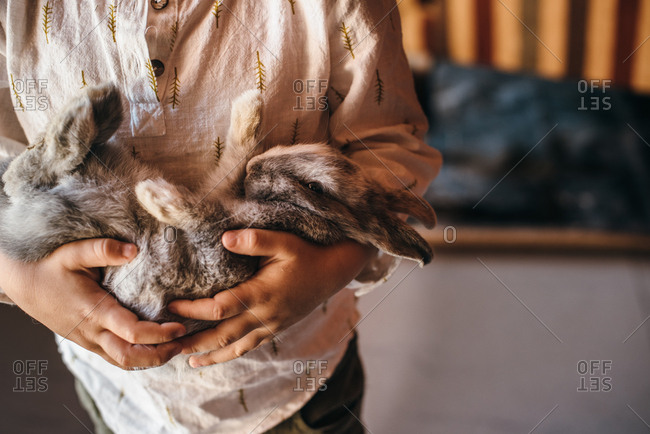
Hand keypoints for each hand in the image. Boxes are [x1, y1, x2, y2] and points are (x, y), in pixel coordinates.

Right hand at [0, 239, 185, 368]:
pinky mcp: (87, 342)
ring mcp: (88, 340)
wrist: (22, 283)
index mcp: (93, 310)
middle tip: (185, 343)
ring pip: (123, 362)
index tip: (180, 327)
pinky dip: (137, 357)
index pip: (131, 332)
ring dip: (151, 359)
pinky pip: (115, 357)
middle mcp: (92, 331)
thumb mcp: (73, 252)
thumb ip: (103, 249)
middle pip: (130, 357)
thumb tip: (134, 250)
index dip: (158, 334)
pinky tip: (155, 347)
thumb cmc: (49, 266)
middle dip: (161, 355)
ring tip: (176, 347)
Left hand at [168, 229, 374, 366]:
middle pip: (221, 334)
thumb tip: (224, 239)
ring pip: (234, 346)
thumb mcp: (284, 241)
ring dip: (208, 354)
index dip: (192, 309)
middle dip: (192, 339)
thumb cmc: (306, 253)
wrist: (333, 272)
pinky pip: (248, 347)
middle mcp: (265, 315)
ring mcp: (271, 325)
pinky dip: (228, 355)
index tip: (170, 305)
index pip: (219, 308)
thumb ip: (255, 240)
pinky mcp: (275, 328)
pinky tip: (213, 357)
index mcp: (262, 293)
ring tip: (184, 358)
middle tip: (164, 344)